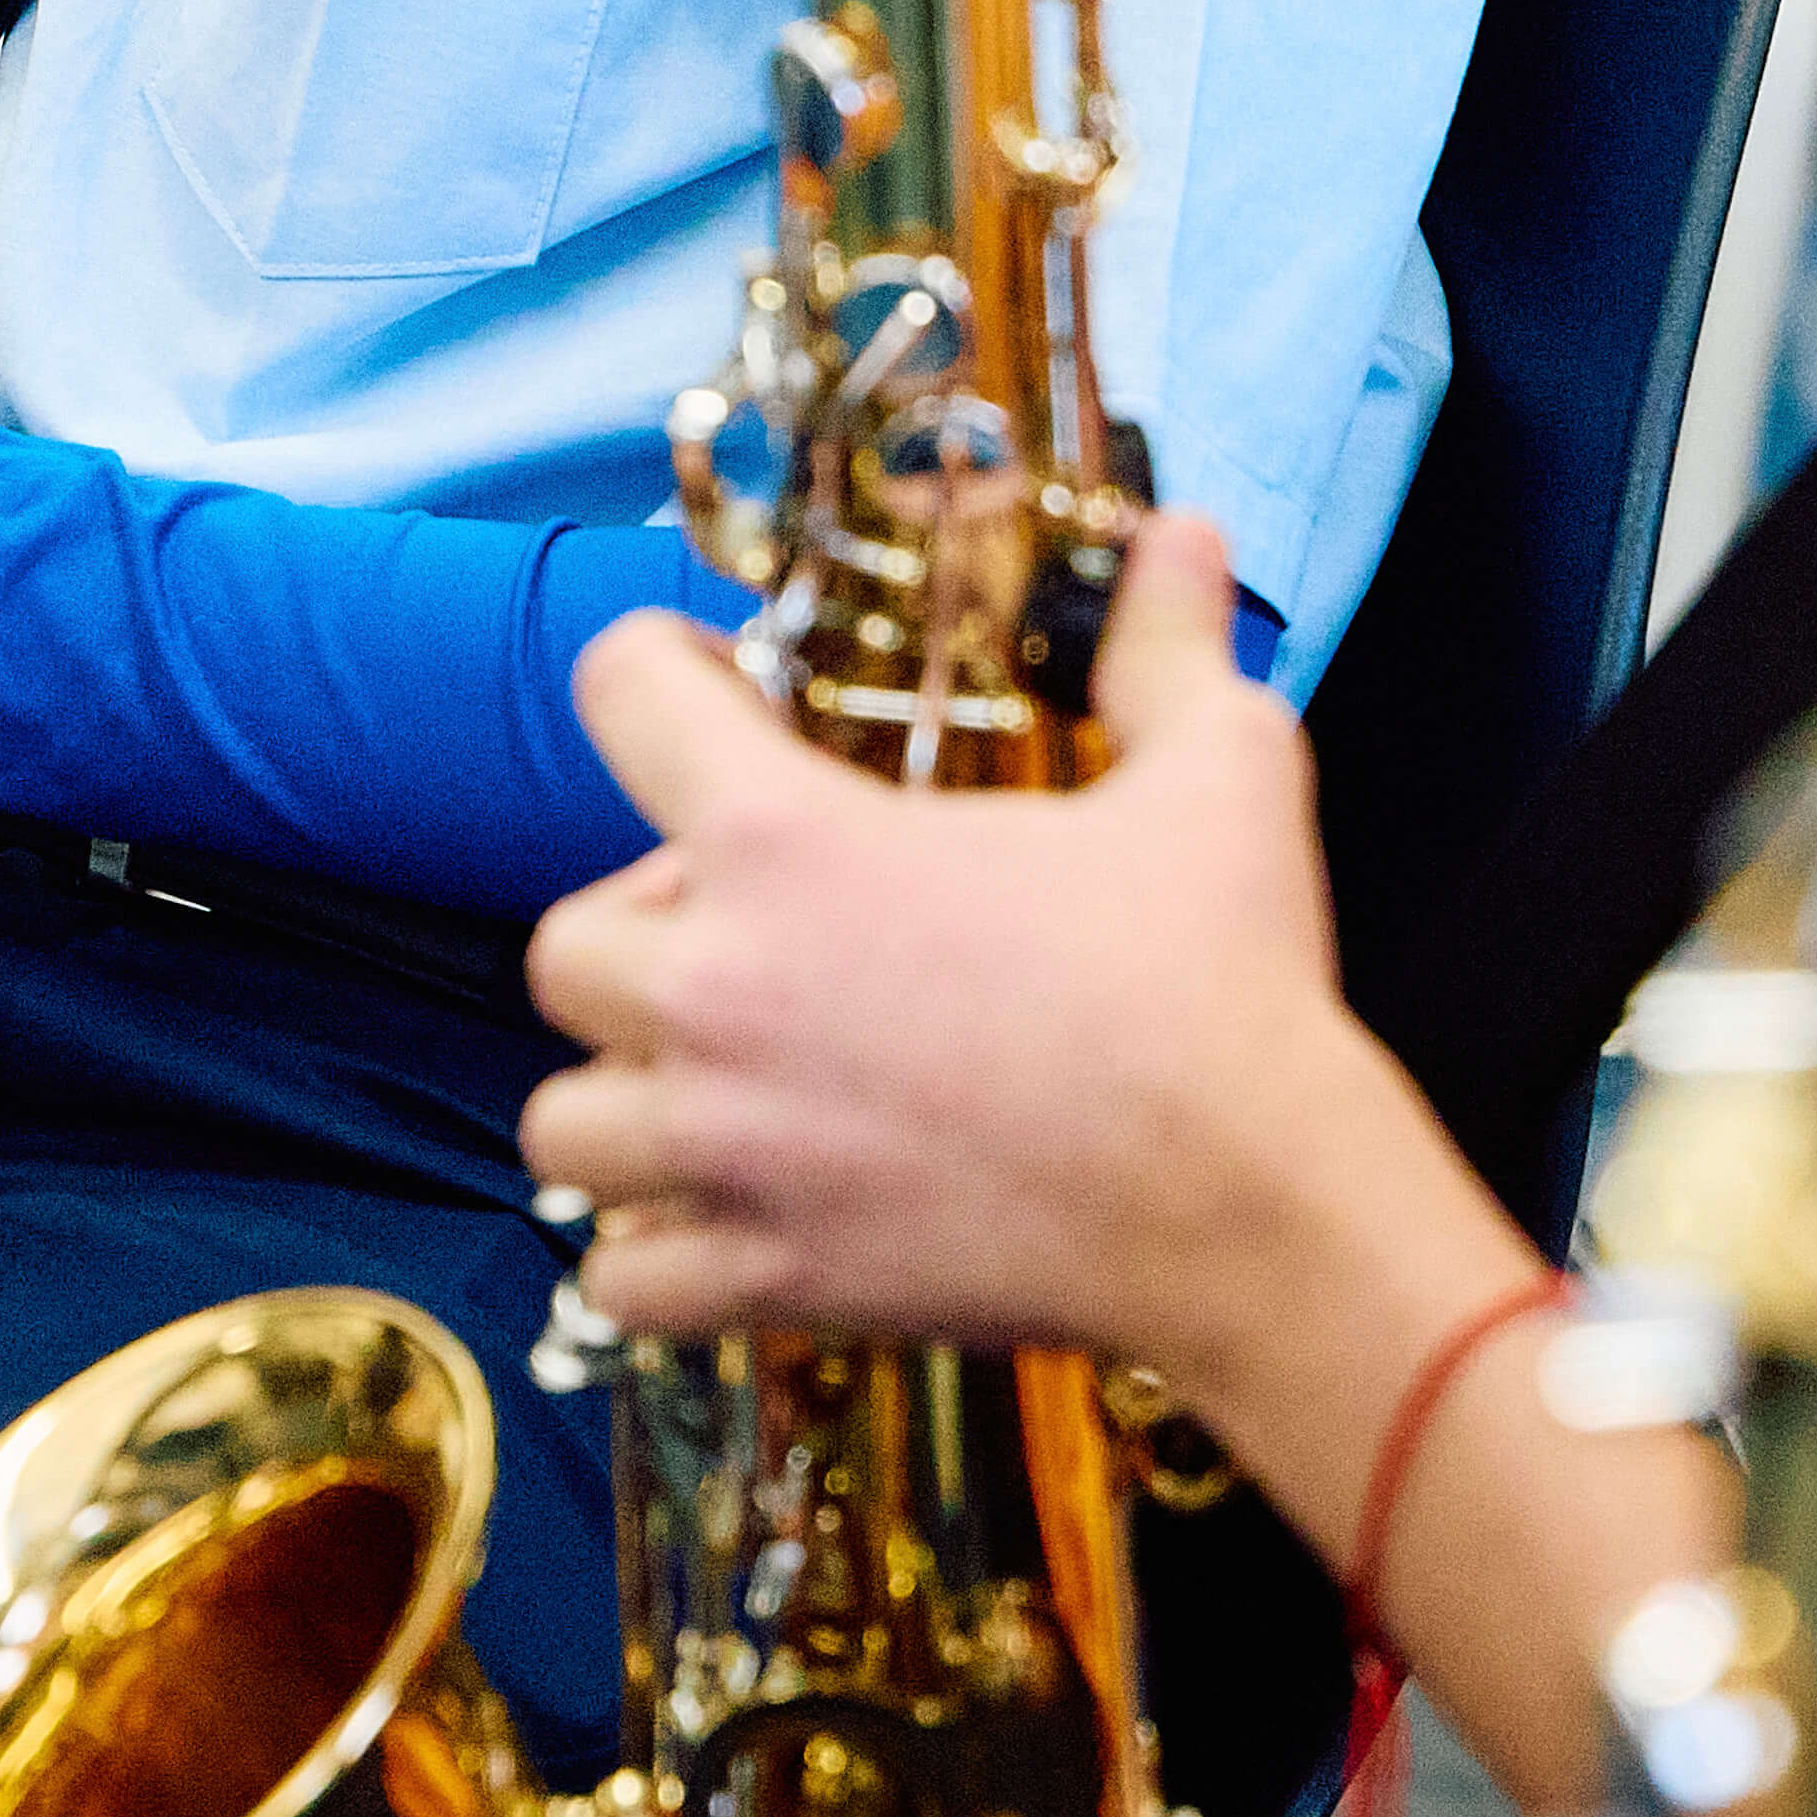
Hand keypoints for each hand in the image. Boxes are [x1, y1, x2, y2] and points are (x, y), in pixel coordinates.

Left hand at [518, 510, 1374, 1354]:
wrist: (1253, 1212)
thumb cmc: (1220, 988)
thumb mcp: (1217, 773)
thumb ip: (1168, 644)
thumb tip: (1187, 536)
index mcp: (795, 843)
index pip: (617, 695)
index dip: (653, 674)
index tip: (698, 696)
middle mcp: (721, 992)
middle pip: (564, 945)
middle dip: (642, 932)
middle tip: (747, 937)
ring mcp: (731, 1149)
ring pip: (563, 1123)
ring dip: (626, 1100)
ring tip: (722, 1089)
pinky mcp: (770, 1277)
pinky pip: (624, 1281)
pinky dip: (658, 1256)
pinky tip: (740, 1218)